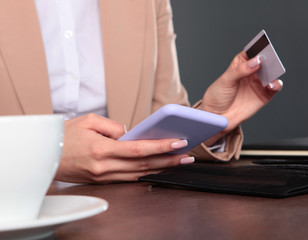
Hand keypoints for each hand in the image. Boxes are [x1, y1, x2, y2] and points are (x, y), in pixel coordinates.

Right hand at [55, 114, 193, 183]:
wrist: (44, 155)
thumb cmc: (64, 135)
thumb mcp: (89, 121)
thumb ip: (114, 127)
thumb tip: (131, 134)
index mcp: (101, 150)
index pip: (139, 149)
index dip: (161, 146)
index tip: (178, 143)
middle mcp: (104, 167)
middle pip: (144, 165)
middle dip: (168, 160)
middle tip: (187, 156)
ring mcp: (103, 176)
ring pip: (139, 174)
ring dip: (161, 168)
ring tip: (178, 162)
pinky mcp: (102, 180)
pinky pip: (129, 178)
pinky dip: (146, 173)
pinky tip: (158, 167)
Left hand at [199, 51, 282, 143]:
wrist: (218, 116)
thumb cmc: (218, 95)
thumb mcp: (225, 80)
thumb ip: (240, 71)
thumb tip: (256, 62)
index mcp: (241, 63)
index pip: (251, 52)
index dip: (257, 47)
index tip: (261, 47)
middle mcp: (252, 72)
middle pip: (264, 61)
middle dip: (268, 59)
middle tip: (268, 59)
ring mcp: (259, 83)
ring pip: (271, 73)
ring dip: (274, 71)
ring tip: (271, 72)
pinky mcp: (264, 95)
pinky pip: (274, 87)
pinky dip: (276, 84)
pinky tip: (272, 84)